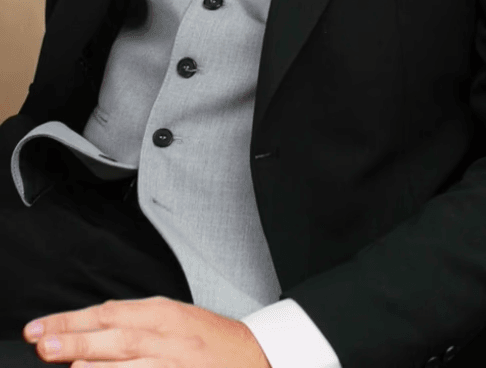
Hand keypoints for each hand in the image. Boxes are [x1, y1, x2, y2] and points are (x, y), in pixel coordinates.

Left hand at [23, 296, 270, 367]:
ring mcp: (174, 364)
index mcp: (165, 314)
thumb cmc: (210, 341)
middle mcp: (169, 338)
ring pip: (131, 362)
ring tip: (69, 366)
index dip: (74, 320)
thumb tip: (87, 332)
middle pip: (117, 336)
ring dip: (98, 366)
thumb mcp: (175, 319)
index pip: (111, 312)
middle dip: (78, 340)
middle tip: (45, 344)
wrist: (254, 358)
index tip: (42, 328)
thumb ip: (135, 322)